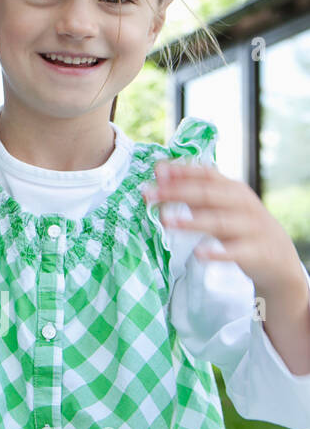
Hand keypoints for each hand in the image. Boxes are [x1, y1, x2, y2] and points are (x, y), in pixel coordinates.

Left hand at [144, 160, 301, 293]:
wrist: (279, 258)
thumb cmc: (240, 226)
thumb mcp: (221, 206)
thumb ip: (192, 190)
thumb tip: (159, 171)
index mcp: (233, 189)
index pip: (206, 174)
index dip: (182, 171)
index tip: (157, 171)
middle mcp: (243, 204)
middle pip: (208, 195)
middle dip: (176, 193)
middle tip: (149, 194)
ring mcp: (251, 228)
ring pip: (220, 222)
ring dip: (191, 222)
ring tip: (166, 222)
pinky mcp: (255, 252)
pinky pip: (235, 251)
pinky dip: (217, 252)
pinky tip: (199, 254)